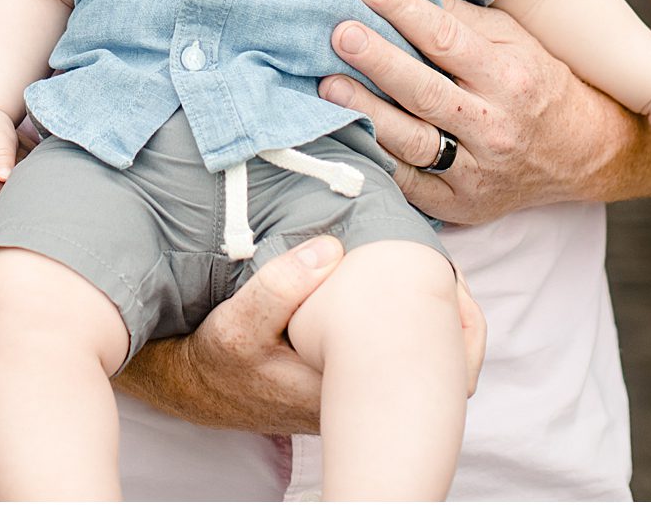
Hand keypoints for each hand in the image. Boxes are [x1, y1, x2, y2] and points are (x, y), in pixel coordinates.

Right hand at [115, 236, 487, 430]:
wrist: (197, 389)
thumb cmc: (219, 360)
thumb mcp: (236, 325)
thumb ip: (279, 286)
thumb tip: (332, 249)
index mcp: (346, 390)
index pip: (425, 368)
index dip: (453, 327)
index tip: (453, 279)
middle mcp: (359, 401)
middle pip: (434, 368)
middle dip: (453, 322)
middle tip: (453, 273)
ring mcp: (356, 397)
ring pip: (418, 364)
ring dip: (430, 323)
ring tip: (436, 277)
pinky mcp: (347, 386)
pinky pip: (394, 359)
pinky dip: (405, 327)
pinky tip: (399, 293)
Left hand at [319, 0, 622, 222]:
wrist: (583, 154)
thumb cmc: (538, 83)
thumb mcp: (514, 41)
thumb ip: (462, 18)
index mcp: (508, 78)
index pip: (447, 38)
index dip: (404, 8)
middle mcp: (494, 126)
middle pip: (426, 91)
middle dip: (380, 61)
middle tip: (340, 34)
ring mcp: (477, 171)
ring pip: (414, 142)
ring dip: (368, 112)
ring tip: (328, 87)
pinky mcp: (461, 203)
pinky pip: (411, 185)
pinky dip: (378, 162)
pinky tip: (347, 136)